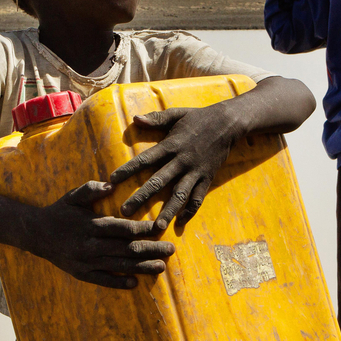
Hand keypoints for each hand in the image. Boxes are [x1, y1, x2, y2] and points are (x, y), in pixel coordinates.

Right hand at [32, 181, 173, 288]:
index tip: (160, 228)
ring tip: (161, 267)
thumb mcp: (73, 196)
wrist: (36, 234)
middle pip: (126, 249)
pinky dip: (118, 283)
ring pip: (119, 266)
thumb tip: (110, 185)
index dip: (143, 229)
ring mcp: (86, 262)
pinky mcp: (81, 273)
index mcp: (91, 225)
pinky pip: (102, 280)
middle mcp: (90, 245)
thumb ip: (91, 189)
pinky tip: (134, 284)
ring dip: (142, 267)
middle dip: (151, 249)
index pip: (123, 228)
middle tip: (170, 250)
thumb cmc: (60, 212)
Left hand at [109, 106, 239, 229]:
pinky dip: (190, 211)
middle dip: (140, 198)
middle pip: (158, 182)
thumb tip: (135, 118)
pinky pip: (198, 198)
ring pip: (179, 195)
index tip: (112, 181)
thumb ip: (156, 118)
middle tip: (124, 212)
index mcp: (171, 145)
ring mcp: (195, 171)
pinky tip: (180, 223)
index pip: (145, 159)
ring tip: (157, 227)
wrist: (228, 123)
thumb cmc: (199, 118)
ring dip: (167, 211)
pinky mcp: (207, 178)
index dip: (128, 170)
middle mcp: (181, 161)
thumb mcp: (177, 114)